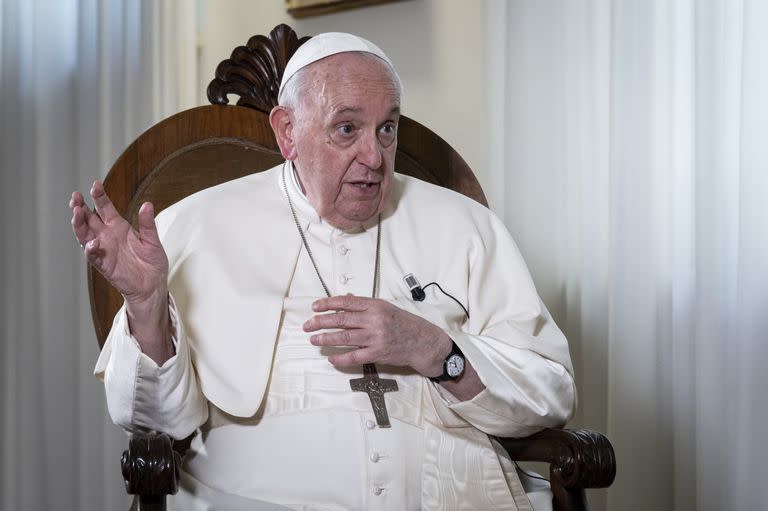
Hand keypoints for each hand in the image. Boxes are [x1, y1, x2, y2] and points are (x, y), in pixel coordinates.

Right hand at [70, 181, 171, 362]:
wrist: (153, 285)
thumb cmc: (152, 263)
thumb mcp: (152, 240)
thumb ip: (148, 223)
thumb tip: (147, 204)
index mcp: (119, 227)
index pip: (104, 208)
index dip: (99, 196)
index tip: (95, 185)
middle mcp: (107, 236)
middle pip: (88, 219)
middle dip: (80, 207)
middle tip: (75, 197)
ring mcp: (103, 250)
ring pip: (84, 235)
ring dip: (79, 224)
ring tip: (77, 212)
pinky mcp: (104, 264)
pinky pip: (93, 256)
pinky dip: (90, 249)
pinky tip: (92, 242)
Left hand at [304, 295, 450, 376]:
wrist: (423, 342)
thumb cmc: (405, 324)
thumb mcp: (386, 308)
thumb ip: (365, 305)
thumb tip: (345, 300)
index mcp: (376, 306)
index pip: (347, 302)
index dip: (328, 303)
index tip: (315, 306)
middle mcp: (374, 320)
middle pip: (341, 319)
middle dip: (320, 322)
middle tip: (307, 325)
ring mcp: (376, 337)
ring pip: (345, 337)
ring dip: (326, 338)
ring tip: (314, 339)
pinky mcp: (377, 353)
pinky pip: (354, 356)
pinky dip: (340, 357)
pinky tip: (331, 357)